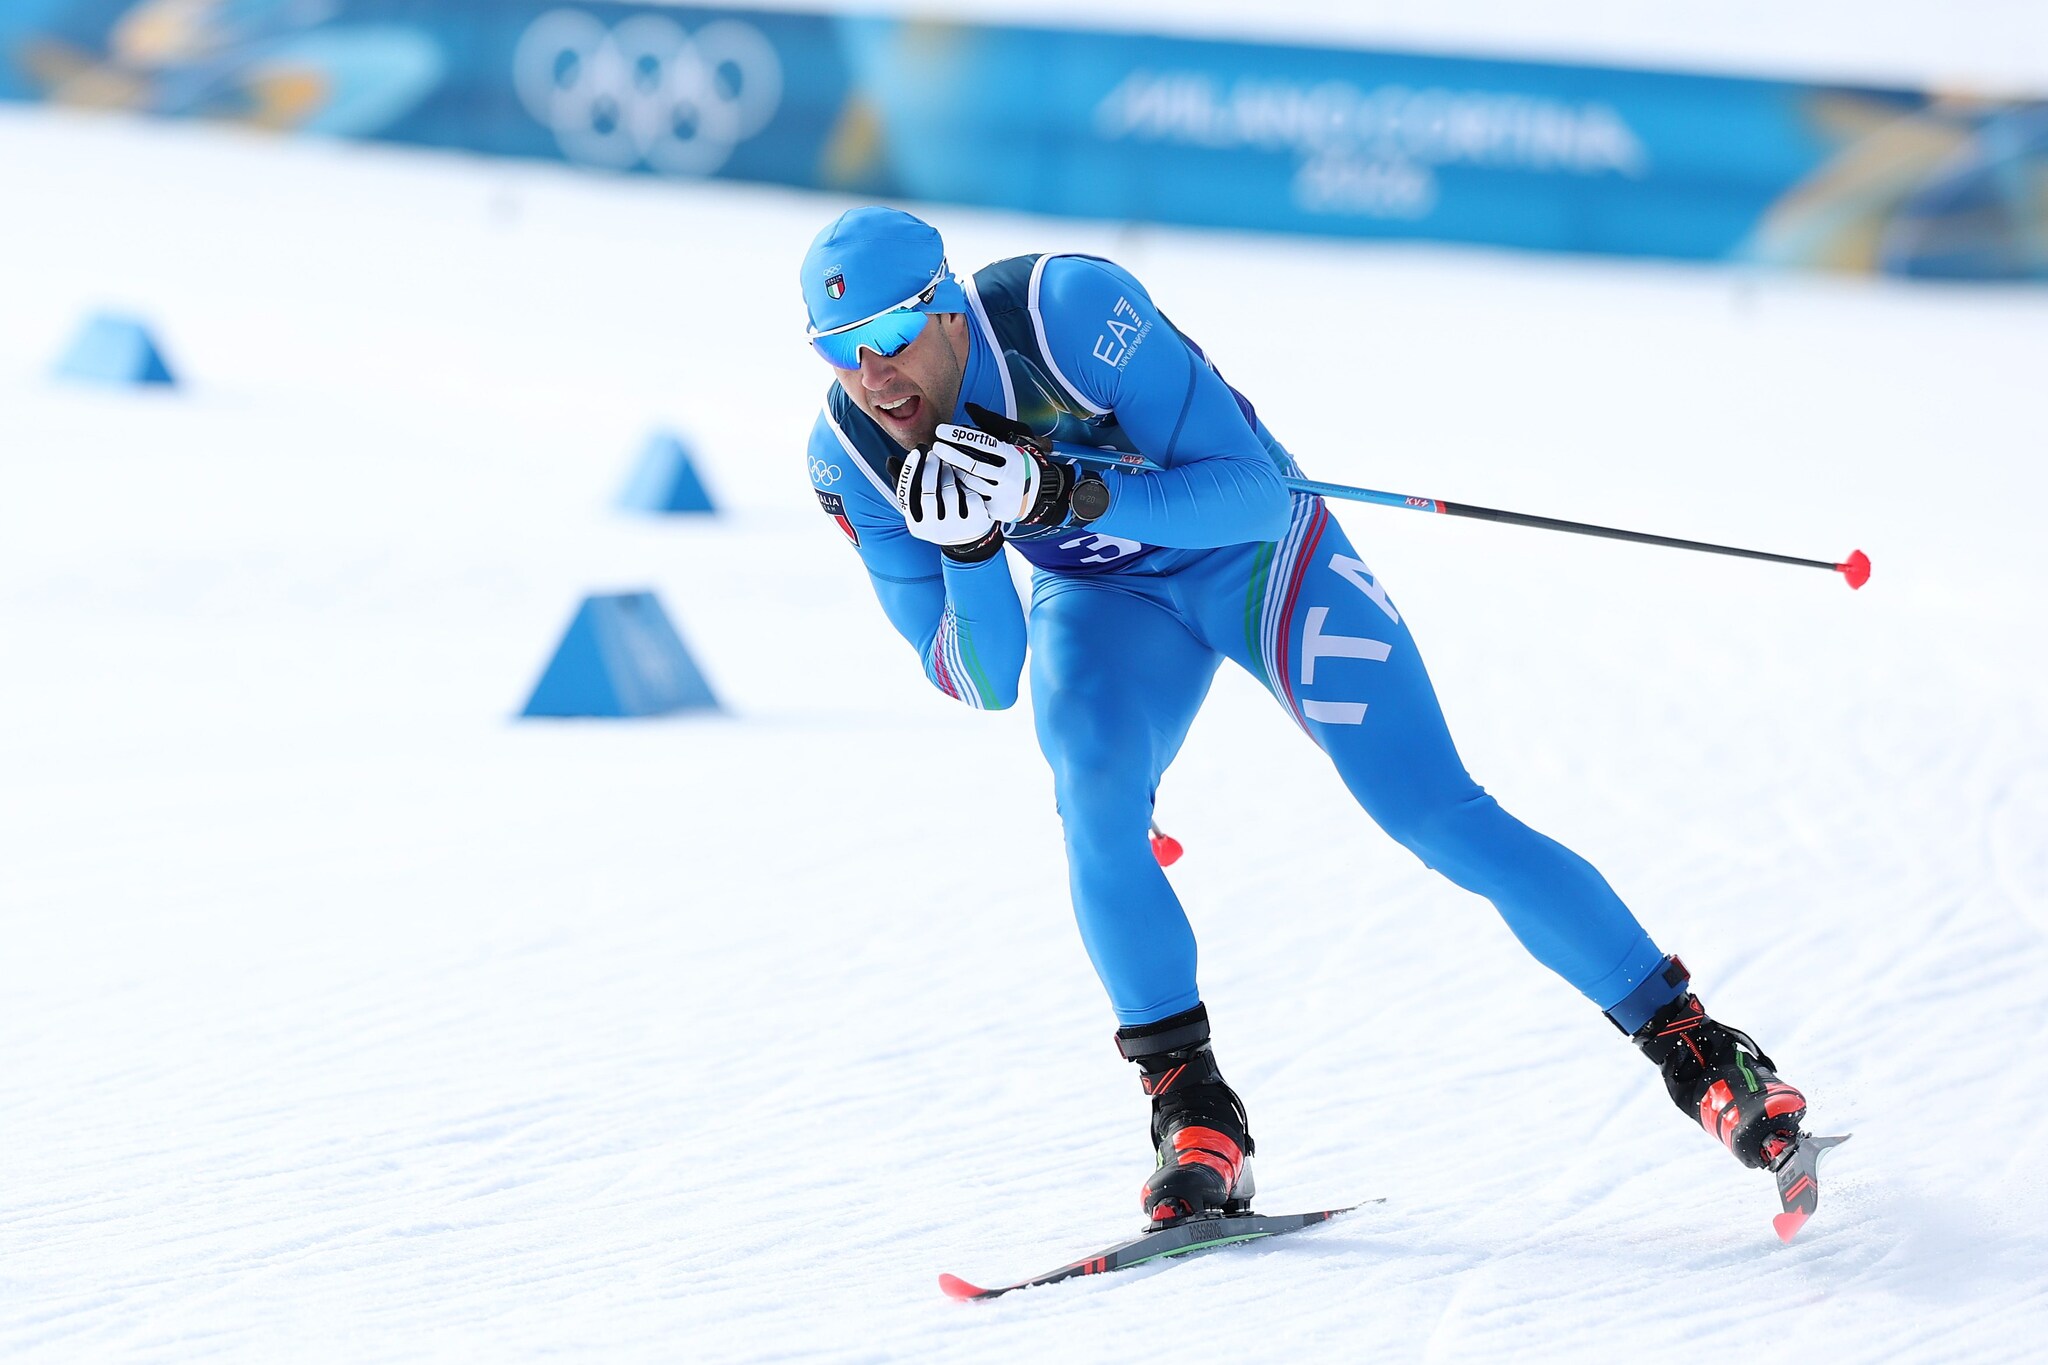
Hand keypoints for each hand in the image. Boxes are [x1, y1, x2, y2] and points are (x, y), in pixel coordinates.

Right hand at [891, 445, 1003, 562]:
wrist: (968, 537)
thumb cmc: (939, 514)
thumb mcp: (922, 506)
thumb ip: (907, 486)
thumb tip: (890, 461)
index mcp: (917, 525)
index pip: (907, 495)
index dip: (910, 471)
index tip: (916, 452)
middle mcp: (934, 530)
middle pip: (928, 492)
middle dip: (930, 468)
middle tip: (934, 453)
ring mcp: (956, 528)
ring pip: (949, 491)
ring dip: (947, 472)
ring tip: (948, 463)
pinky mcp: (975, 522)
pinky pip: (969, 494)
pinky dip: (966, 483)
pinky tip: (964, 476)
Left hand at [931, 405, 1074, 526]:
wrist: (1041, 495)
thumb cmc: (1021, 463)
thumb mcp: (1015, 440)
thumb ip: (991, 424)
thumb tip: (969, 407)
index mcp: (1012, 456)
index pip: (983, 442)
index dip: (960, 435)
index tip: (941, 430)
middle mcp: (1008, 476)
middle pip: (973, 465)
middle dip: (951, 454)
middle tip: (936, 446)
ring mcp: (1001, 494)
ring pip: (970, 483)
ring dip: (952, 472)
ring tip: (939, 463)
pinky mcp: (995, 510)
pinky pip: (971, 498)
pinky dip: (959, 489)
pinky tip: (947, 480)